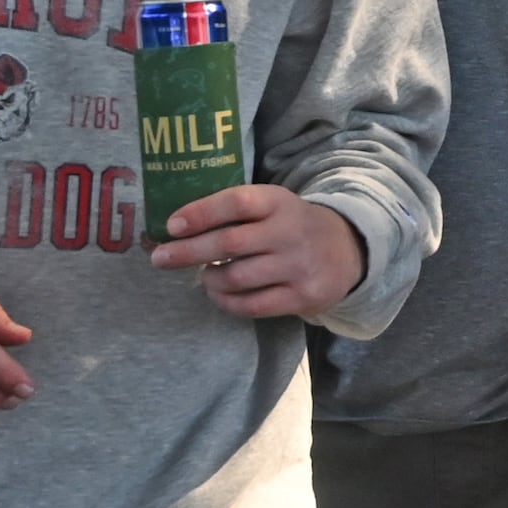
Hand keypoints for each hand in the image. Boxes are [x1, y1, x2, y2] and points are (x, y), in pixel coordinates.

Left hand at [151, 184, 367, 319]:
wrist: (347, 250)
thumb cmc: (290, 225)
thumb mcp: (271, 206)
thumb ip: (233, 212)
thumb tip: (175, 229)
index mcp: (279, 202)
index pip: (237, 202)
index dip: (201, 213)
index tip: (172, 226)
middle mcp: (290, 232)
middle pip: (230, 243)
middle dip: (188, 252)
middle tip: (160, 259)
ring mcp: (298, 266)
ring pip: (237, 278)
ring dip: (210, 279)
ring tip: (205, 276)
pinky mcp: (303, 296)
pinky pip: (253, 306)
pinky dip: (227, 301)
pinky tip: (221, 293)